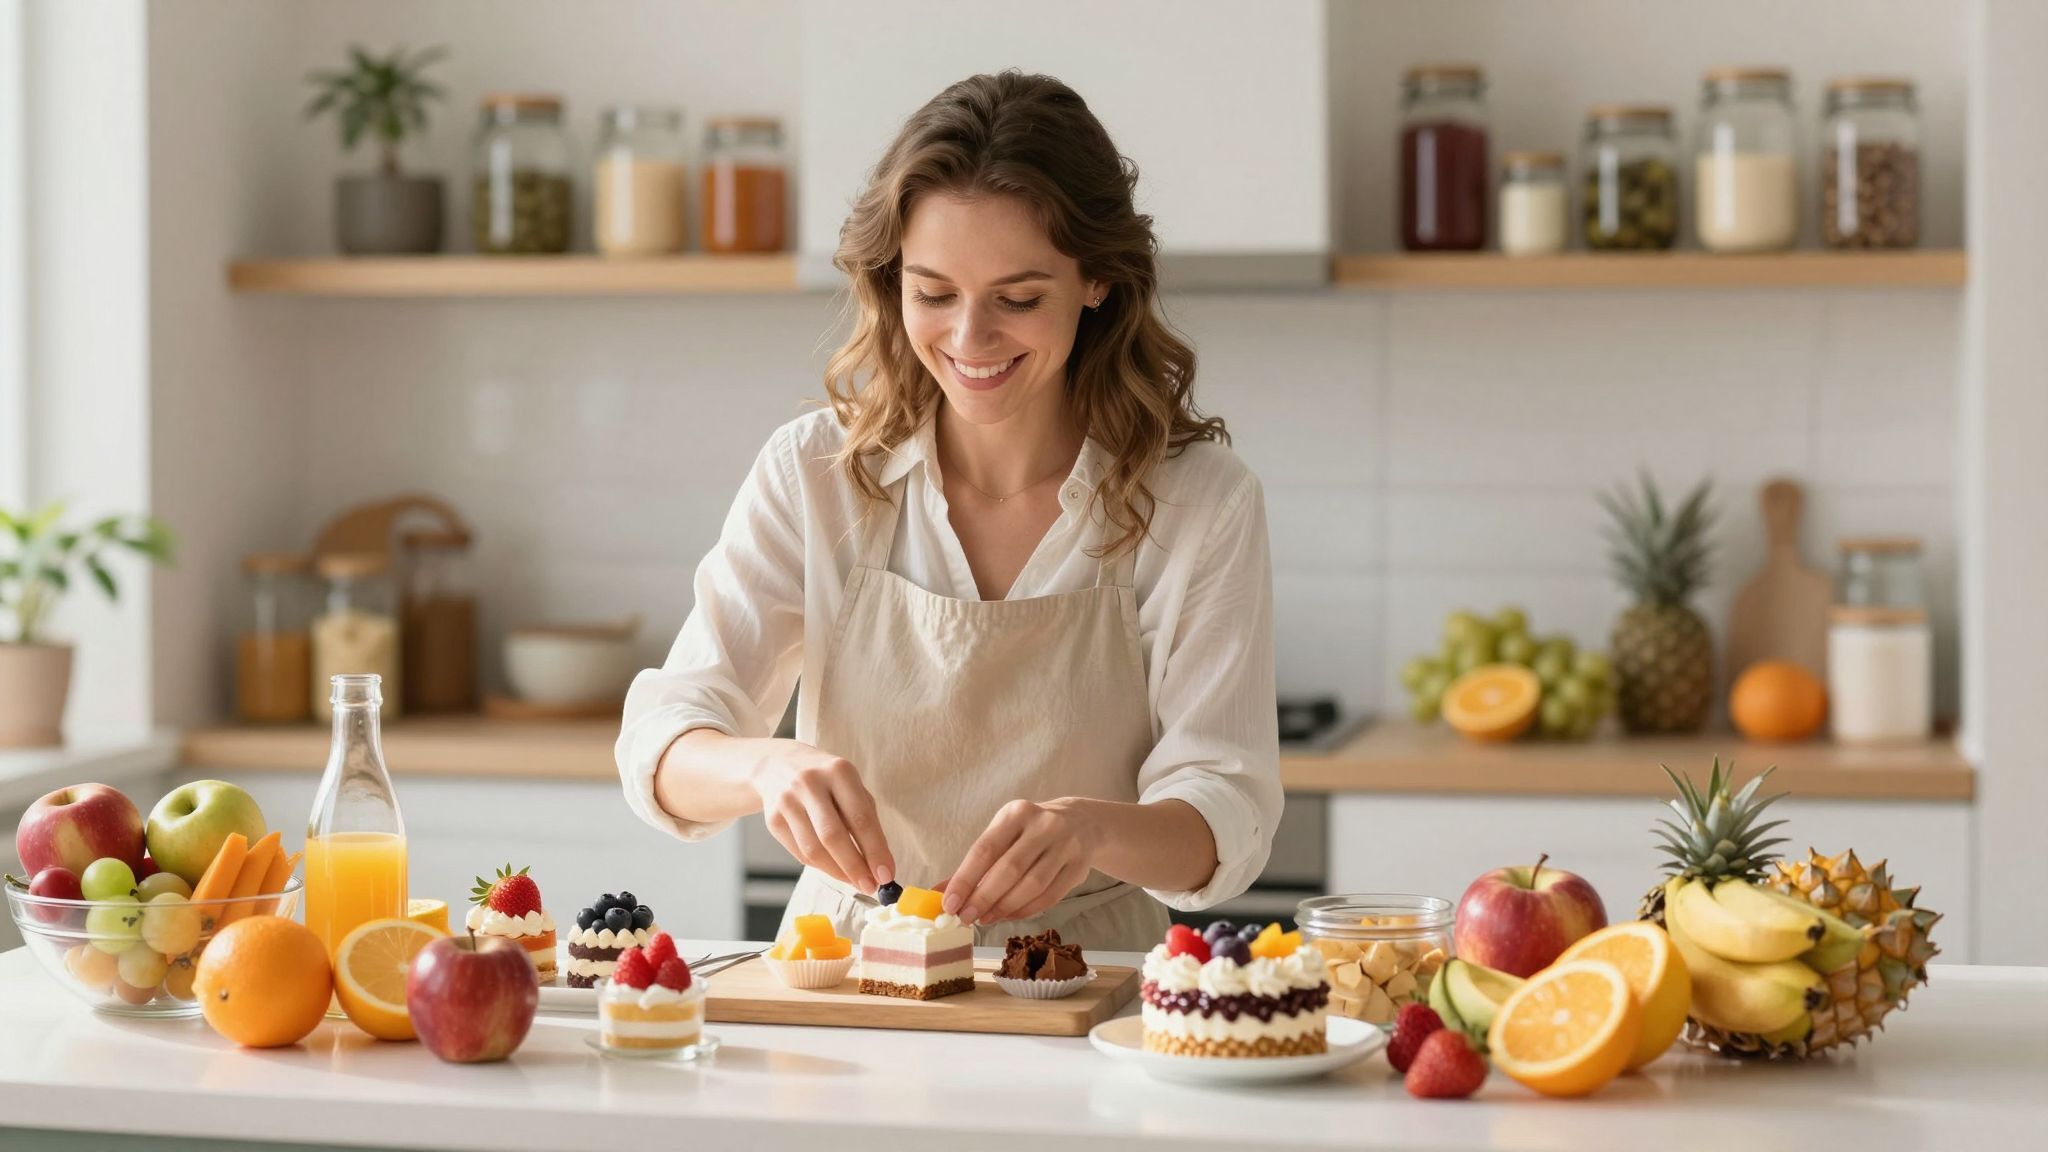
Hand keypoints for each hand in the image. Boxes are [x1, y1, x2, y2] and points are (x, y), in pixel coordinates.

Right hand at [750, 743, 894, 892]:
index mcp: (838, 771)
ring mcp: (787, 801)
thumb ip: (866, 820)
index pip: (860, 818)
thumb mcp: (851, 786)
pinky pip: (800, 853)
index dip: (875, 850)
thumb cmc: (827, 781)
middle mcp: (810, 783)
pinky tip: (835, 870)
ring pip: (813, 849)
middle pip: (833, 836)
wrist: (778, 765)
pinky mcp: (773, 819)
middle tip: (871, 886)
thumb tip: (880, 864)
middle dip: (855, 866)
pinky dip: (821, 867)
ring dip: (838, 872)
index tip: (886, 874)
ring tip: (855, 882)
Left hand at [942, 799, 1096, 925]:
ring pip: (1032, 885)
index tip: (950, 904)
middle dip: (983, 898)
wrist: (1081, 823)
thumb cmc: (1029, 833)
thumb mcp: (1002, 835)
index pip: (985, 849)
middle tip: (966, 917)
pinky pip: (1050, 896)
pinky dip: (1026, 911)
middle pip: (1009, 869)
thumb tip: (938, 893)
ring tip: (985, 919)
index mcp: (1016, 813)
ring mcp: (1065, 845)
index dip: (965, 879)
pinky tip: (1009, 915)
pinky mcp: (1079, 866)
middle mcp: (1044, 825)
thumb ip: (972, 865)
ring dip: (1004, 907)